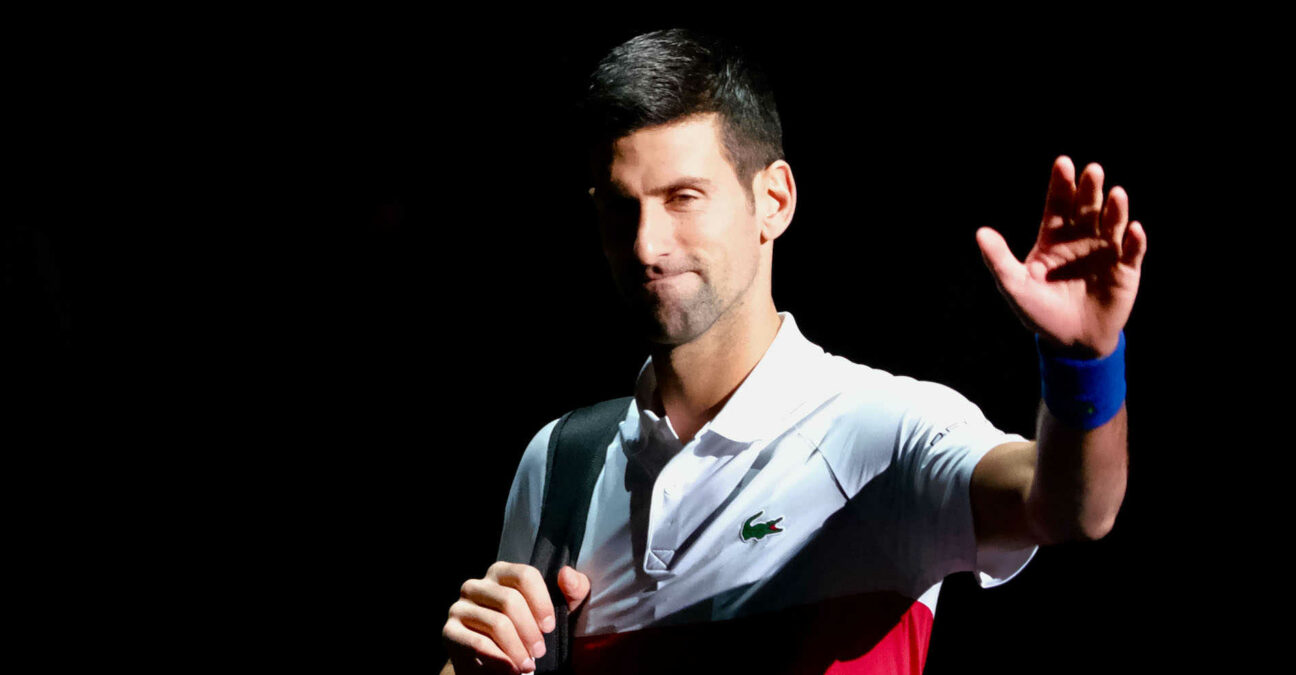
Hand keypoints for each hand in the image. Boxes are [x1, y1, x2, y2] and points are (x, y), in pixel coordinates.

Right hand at [443, 562, 590, 673]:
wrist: (499, 667)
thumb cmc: (530, 634)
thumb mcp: (559, 613)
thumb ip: (573, 591)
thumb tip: (566, 574)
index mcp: (502, 573)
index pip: (525, 575)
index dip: (541, 602)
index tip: (549, 627)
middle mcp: (477, 585)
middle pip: (510, 600)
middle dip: (530, 632)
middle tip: (539, 653)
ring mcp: (460, 607)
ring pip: (497, 624)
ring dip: (517, 650)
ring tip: (527, 666)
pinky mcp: (450, 632)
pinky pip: (478, 644)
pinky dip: (499, 660)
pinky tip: (510, 670)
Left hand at [976, 156, 1147, 357]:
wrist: (1070, 342)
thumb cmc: (1039, 312)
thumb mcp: (1015, 287)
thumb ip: (999, 260)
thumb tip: (980, 232)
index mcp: (1053, 238)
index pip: (1058, 205)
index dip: (1061, 184)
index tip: (1063, 163)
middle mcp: (1081, 238)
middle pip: (1086, 208)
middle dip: (1089, 189)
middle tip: (1092, 171)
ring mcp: (1105, 252)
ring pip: (1112, 224)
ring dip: (1115, 209)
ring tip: (1115, 194)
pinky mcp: (1125, 270)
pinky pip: (1133, 252)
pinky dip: (1135, 241)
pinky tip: (1133, 230)